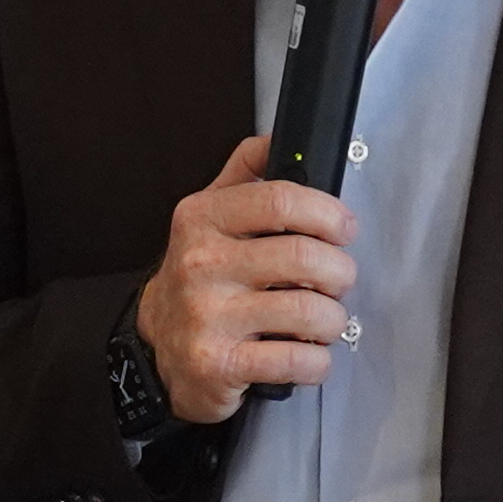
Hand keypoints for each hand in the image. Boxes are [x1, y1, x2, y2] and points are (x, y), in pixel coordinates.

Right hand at [132, 134, 354, 428]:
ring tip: (323, 321)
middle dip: (340, 272)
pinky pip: (298, 360)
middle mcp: (200, 264)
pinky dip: (317, 362)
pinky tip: (307, 354)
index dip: (328, 213)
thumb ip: (244, 173)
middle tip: (337, 281)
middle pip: (306, 256)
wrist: (159, 346)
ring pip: (310, 311)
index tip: (343, 228)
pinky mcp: (220, 364)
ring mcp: (208, 316)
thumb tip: (279, 137)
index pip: (282, 200)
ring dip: (333, 320)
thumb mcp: (209, 216)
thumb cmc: (200, 279)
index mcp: (202, 219)